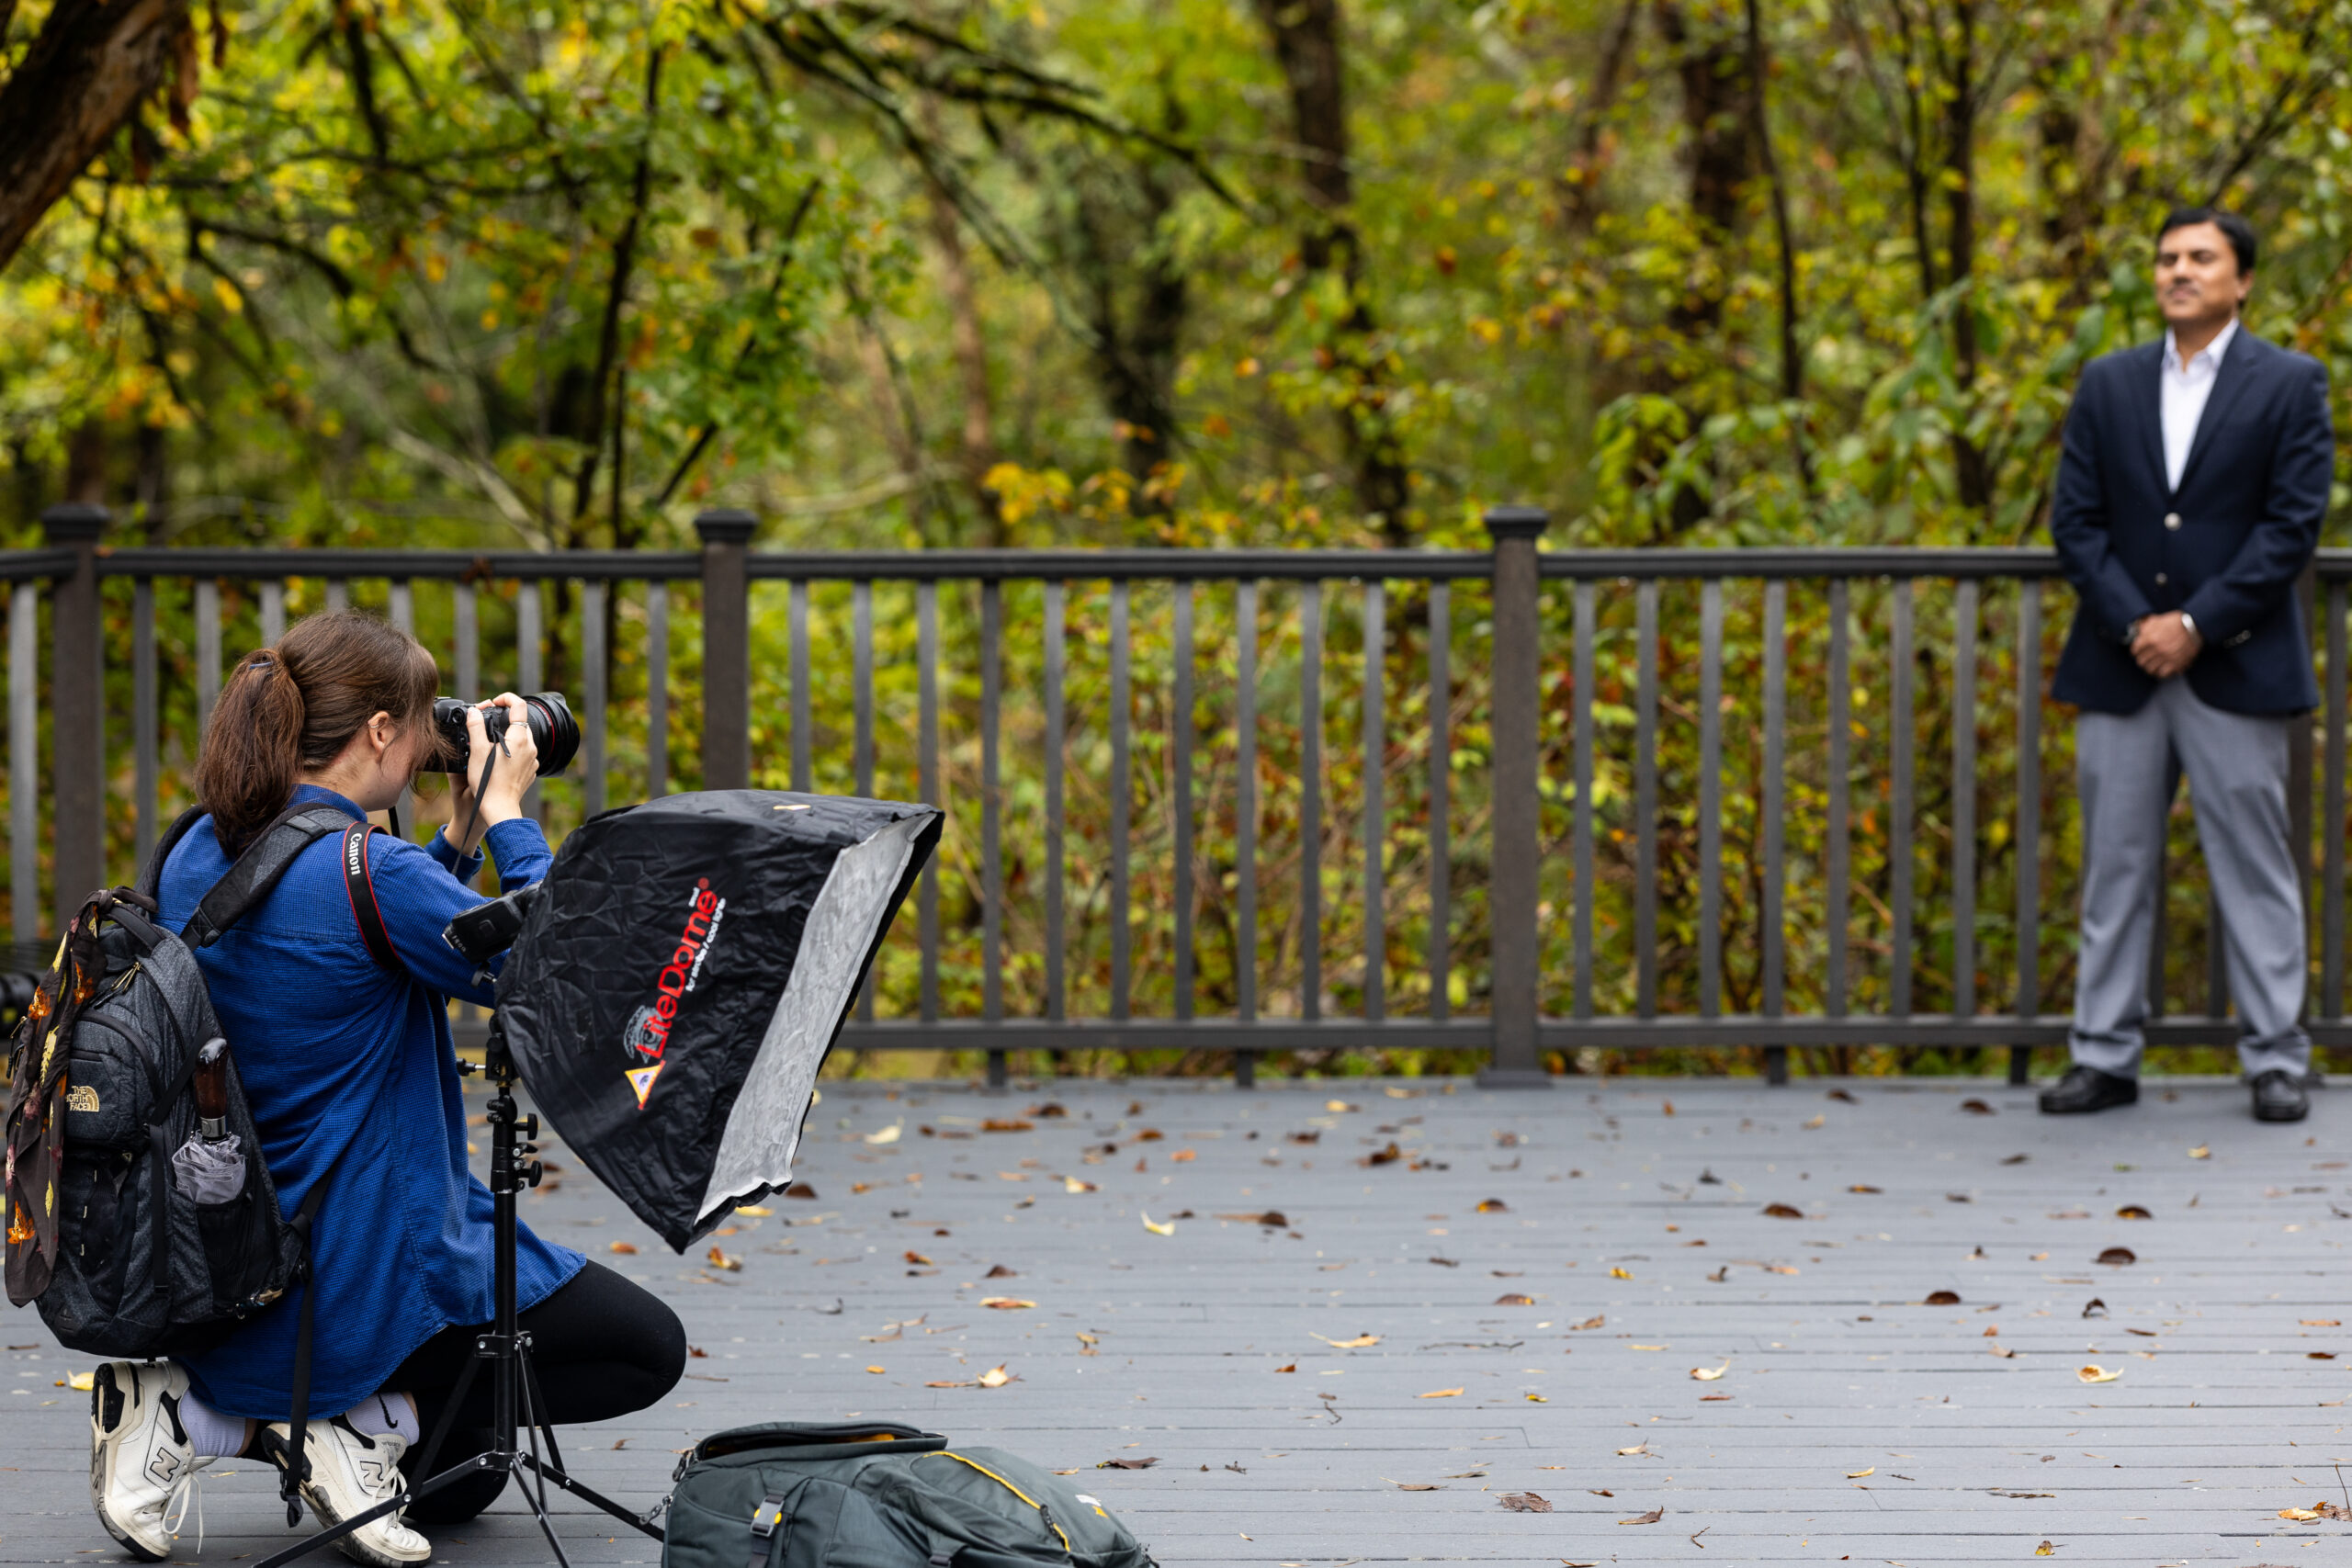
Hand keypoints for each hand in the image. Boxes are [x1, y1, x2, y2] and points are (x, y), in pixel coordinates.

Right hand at [449, 694, 541, 851]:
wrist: (499, 808)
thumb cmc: (487, 782)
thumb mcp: (477, 752)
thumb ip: (476, 728)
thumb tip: (475, 711)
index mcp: (518, 739)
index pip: (519, 706)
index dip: (506, 698)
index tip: (494, 702)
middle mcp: (530, 747)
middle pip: (520, 722)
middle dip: (504, 718)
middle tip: (486, 722)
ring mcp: (533, 760)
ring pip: (522, 738)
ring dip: (508, 734)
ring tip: (490, 742)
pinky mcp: (530, 770)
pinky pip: (523, 753)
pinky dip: (512, 749)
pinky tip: (498, 758)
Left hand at [2131, 611, 2202, 678]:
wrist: (2197, 626)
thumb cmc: (2178, 621)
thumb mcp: (2158, 620)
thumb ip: (2145, 627)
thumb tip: (2137, 631)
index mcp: (2150, 638)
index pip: (2135, 650)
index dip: (2135, 651)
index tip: (2137, 651)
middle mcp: (2157, 649)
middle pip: (2141, 661)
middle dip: (2142, 660)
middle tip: (2145, 659)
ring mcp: (2167, 657)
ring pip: (2150, 669)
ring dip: (2150, 667)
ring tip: (2152, 665)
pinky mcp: (2177, 664)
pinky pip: (2162, 674)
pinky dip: (2160, 673)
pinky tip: (2161, 669)